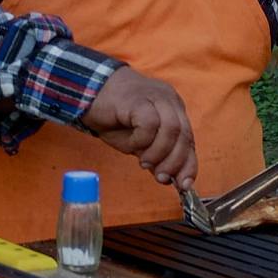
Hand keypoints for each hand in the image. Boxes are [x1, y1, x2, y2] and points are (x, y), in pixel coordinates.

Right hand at [81, 66, 197, 189]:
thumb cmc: (114, 117)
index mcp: (174, 110)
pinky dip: (143, 140)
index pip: (189, 140)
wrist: (87, 92)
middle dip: (175, 162)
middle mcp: (169, 101)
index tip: (184, 184)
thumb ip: (155, 156)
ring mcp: (156, 97)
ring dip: (159, 153)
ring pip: (172, 130)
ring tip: (144, 163)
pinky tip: (132, 143)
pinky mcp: (140, 98)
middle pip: (185, 135)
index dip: (189, 164)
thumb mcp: (138, 143)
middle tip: (160, 176)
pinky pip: (150, 124)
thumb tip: (168, 178)